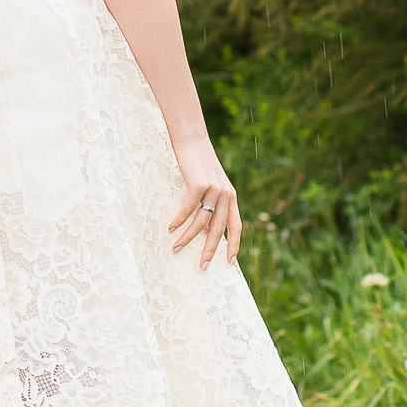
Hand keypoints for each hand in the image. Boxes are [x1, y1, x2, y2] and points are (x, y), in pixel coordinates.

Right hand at [168, 138, 239, 270]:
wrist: (191, 139)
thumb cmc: (197, 163)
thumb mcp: (209, 184)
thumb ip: (210, 203)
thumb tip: (203, 227)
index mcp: (231, 196)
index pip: (236, 226)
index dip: (234, 245)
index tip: (230, 263)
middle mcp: (226, 194)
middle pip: (218, 229)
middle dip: (210, 250)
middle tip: (202, 267)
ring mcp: (214, 189)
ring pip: (201, 222)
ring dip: (187, 238)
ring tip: (176, 249)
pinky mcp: (200, 183)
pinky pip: (189, 209)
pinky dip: (179, 220)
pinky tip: (171, 229)